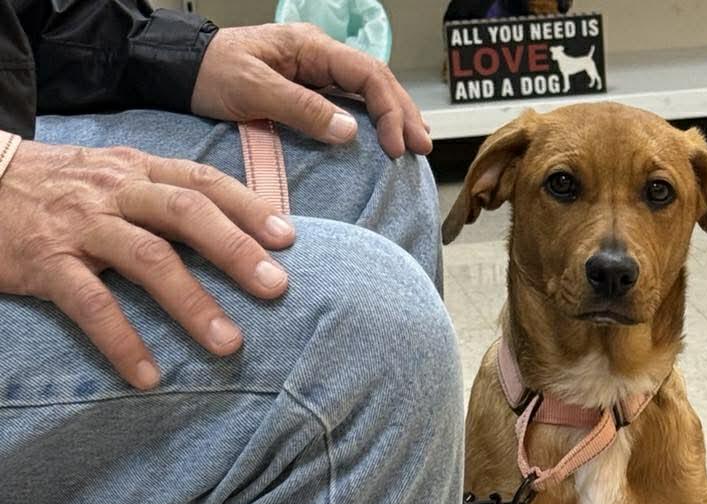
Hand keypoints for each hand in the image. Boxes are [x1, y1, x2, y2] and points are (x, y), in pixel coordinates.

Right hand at [0, 140, 294, 388]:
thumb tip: (232, 234)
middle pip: (185, 213)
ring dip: (192, 302)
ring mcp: (80, 225)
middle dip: (235, 251)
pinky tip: (148, 377)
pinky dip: (122, 342)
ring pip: (146, 257)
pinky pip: (90, 304)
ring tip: (230, 344)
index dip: (247, 207)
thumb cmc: (53, 190)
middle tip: (277, 289)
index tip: (288, 239)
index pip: (200, 181)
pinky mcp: (46, 262)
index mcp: (135, 170)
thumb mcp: (110, 178)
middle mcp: (113, 191)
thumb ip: (161, 198)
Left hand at [191, 24, 431, 157]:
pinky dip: (373, 122)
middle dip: (402, 113)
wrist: (180, 71)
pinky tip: (385, 139)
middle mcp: (318, 57)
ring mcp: (314, 74)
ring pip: (367, 92)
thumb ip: (302, 108)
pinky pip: (349, 104)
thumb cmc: (211, 74)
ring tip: (413, 145)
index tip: (395, 145)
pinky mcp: (306, 92)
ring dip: (393, 118)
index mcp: (310, 48)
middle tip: (421, 148)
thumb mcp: (254, 89)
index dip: (389, 109)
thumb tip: (351, 131)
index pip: (367, 74)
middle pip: (375, 81)